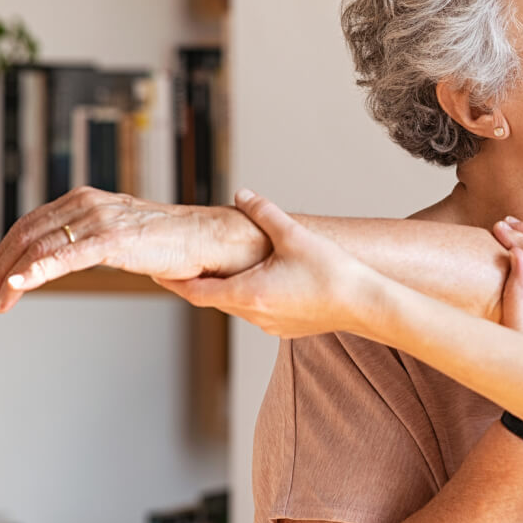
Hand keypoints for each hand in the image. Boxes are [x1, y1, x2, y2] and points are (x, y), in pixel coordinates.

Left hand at [0, 187, 270, 312]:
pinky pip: (67, 256)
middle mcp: (88, 203)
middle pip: (27, 235)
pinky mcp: (114, 239)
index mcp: (86, 199)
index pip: (31, 224)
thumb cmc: (172, 242)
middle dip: (0, 268)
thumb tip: (68, 259)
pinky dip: (37, 270)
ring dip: (12, 278)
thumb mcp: (120, 236)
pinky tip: (18, 285)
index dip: (5, 252)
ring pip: (40, 248)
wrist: (209, 240)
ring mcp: (100, 219)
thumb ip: (92, 240)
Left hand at [157, 189, 377, 337]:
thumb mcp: (294, 234)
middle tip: (186, 266)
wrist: (365, 304)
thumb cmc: (332, 273)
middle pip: (214, 299)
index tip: (157, 274)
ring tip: (226, 270)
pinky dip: (252, 296)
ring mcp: (271, 325)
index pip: (195, 291)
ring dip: (229, 289)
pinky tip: (265, 281)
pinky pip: (259, 312)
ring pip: (238, 306)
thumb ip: (263, 212)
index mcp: (247, 293)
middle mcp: (254, 314)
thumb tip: (242, 194)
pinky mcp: (287, 328)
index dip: (173, 282)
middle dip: (200, 282)